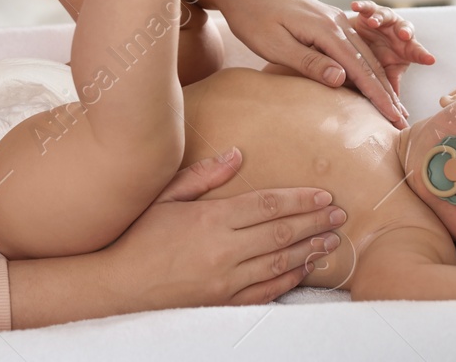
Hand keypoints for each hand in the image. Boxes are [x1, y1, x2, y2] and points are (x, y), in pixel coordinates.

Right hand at [100, 148, 346, 307]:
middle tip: (340, 214)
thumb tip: (237, 154)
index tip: (323, 195)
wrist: (115, 285)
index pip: (267, 205)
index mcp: (211, 219)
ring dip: (309, 250)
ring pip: (279, 262)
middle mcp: (223, 250)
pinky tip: (305, 268)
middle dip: (315, 222)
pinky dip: (289, 279)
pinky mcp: (222, 302)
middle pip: (281, 232)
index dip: (299, 199)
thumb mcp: (164, 196)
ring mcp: (225, 280)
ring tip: (331, 240)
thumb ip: (203, 175)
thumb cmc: (137, 236)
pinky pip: (265, 291)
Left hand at [223, 0, 410, 127]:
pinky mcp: (328, 21)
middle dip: (386, 92)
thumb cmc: (252, 18)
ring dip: (380, 80)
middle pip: (370, 62)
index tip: (392, 117)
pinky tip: (369, 79)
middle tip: (401, 119)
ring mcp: (335, 19)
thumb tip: (342, 79)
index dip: (378, 95)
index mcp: (327, 30)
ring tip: (392, 103)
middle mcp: (338, 22)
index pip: (360, 69)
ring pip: (365, 54)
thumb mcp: (275, 45)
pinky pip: (354, 47)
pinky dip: (367, 66)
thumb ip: (309, 62)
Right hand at [348, 0, 435, 93]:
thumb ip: (391, 87)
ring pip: (385, 16)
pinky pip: (367, 7)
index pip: (416, 52)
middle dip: (405, 31)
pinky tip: (355, 7)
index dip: (422, 55)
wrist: (356, 43)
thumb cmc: (376, 60)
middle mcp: (397, 32)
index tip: (430, 60)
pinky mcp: (369, 12)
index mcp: (405, 48)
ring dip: (380, 18)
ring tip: (373, 22)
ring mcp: (384, 20)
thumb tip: (400, 115)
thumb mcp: (384, 74)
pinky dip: (362, 6)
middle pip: (405, 30)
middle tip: (404, 36)